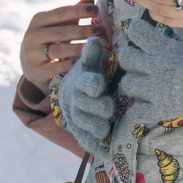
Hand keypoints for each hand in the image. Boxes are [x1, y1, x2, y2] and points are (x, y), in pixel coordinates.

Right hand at [21, 0, 97, 92]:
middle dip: (83, 30)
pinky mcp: (37, 70)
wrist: (32, 64)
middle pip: (61, 32)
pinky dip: (70, 64)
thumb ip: (73, 13)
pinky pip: (56, 67)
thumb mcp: (59, 25)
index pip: (60, 13)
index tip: (96, 10)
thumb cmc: (51, 39)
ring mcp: (33, 54)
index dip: (79, 10)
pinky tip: (83, 61)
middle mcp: (32, 35)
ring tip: (96, 46)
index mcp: (38, 20)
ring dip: (79, 48)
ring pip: (58, 50)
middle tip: (101, 30)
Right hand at [54, 37, 116, 154]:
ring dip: (95, 125)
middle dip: (97, 107)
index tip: (99, 85)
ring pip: (84, 124)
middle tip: (108, 107)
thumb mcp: (90, 64)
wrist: (73, 95)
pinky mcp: (80, 131)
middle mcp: (75, 100)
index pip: (84, 83)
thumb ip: (92, 54)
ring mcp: (76, 117)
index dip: (91, 84)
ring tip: (105, 126)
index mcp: (80, 82)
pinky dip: (90, 142)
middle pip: (84, 105)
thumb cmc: (89, 76)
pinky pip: (84, 139)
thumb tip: (94, 39)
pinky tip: (98, 143)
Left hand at [116, 14, 182, 123]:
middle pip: (126, 58)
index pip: (138, 32)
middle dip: (127, 57)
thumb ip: (179, 27)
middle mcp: (158, 67)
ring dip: (131, 83)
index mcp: (165, 48)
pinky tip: (138, 108)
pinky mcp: (162, 109)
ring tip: (138, 82)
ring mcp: (158, 90)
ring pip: (127, 85)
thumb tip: (168, 10)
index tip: (138, 33)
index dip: (135, 31)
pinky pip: (138, 114)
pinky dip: (134, 114)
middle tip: (134, 60)